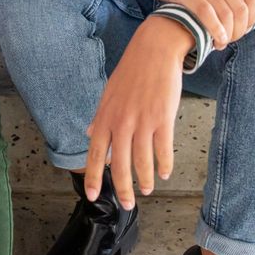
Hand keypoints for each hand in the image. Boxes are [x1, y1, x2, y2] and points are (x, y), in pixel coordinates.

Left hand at [85, 16, 191, 207]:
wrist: (154, 50)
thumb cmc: (132, 71)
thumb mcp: (109, 94)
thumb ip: (100, 118)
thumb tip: (90, 134)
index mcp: (105, 117)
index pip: (95, 154)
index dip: (93, 178)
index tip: (93, 197)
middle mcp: (121, 122)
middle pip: (119, 165)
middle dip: (123, 189)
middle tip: (128, 204)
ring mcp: (142, 121)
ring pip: (142, 161)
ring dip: (145, 180)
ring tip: (148, 189)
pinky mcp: (163, 118)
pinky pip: (163, 149)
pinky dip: (164, 164)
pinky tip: (164, 172)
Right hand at [122, 0, 254, 48]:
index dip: (252, 18)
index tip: (244, 29)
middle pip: (239, 8)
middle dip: (239, 30)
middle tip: (232, 39)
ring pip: (224, 13)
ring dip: (227, 34)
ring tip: (221, 42)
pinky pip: (205, 13)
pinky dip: (214, 29)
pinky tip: (215, 39)